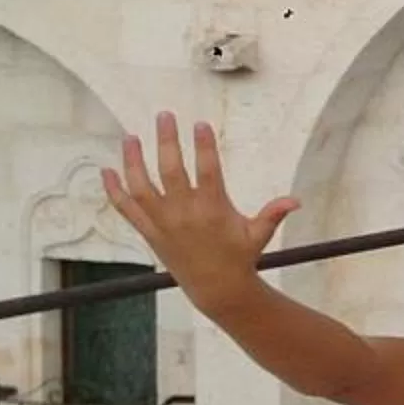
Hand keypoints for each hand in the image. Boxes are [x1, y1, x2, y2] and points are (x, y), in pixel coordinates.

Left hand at [102, 114, 297, 309]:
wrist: (215, 288)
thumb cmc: (240, 257)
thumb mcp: (259, 234)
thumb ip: (274, 213)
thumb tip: (296, 201)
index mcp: (213, 209)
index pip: (207, 170)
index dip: (204, 146)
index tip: (200, 124)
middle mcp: (184, 214)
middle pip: (170, 171)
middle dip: (166, 141)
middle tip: (164, 115)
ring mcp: (163, 223)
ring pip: (142, 186)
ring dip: (133, 161)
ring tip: (130, 137)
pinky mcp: (149, 232)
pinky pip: (127, 208)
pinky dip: (114, 190)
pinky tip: (107, 171)